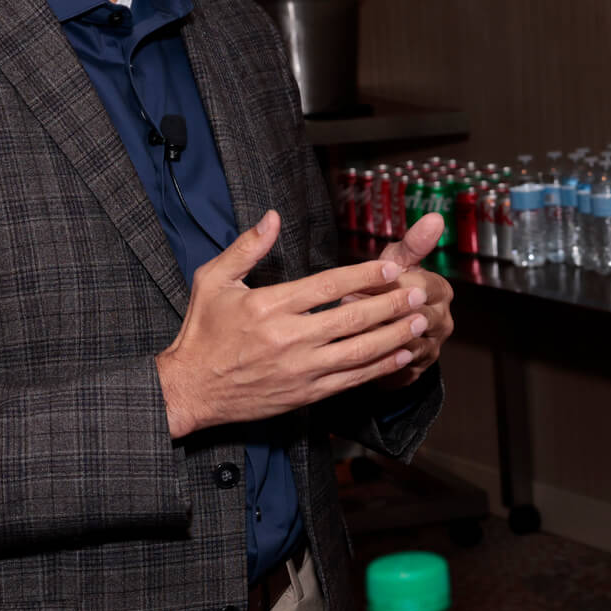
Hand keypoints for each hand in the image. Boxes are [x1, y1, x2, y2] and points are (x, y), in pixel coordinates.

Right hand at [155, 209, 436, 437]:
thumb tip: (272, 217)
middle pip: (353, 318)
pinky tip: (402, 354)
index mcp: (268, 306)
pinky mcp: (306, 394)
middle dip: (391, 304)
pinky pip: (352, 379)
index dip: (364, 276)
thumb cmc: (202, 332)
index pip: (328, 285)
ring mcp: (300, 369)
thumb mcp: (212, 281)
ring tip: (421, 320)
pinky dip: (380, 367)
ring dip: (395, 335)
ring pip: (360, 351)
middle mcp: (289, 338)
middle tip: (419, 292)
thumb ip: (246, 248)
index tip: (391, 268)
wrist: (190, 390)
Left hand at [349, 211, 451, 389]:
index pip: (419, 286)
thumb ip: (414, 243)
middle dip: (378, 309)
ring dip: (372, 333)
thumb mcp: (399, 262)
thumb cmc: (390, 286)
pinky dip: (373, 356)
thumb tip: (436, 217)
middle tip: (346, 302)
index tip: (360, 280)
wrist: (387, 328)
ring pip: (402, 343)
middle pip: (412, 316)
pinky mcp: (415, 371)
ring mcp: (432, 348)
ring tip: (345, 324)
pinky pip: (395, 366)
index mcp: (441, 291)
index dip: (388, 284)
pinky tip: (352, 347)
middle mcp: (443, 321)